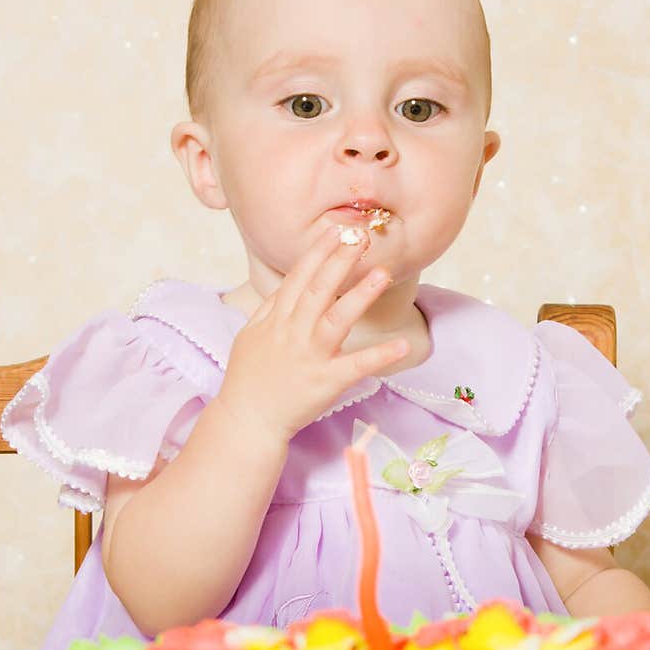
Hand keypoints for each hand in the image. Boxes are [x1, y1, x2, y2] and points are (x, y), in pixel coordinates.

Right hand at [217, 225, 409, 444]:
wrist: (246, 420)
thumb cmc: (248, 378)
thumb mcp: (251, 335)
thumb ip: (271, 309)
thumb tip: (288, 284)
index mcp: (276, 319)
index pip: (299, 277)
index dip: (319, 252)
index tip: (337, 230)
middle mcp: (293, 332)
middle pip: (318, 289)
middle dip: (341, 260)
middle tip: (363, 237)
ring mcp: (310, 356)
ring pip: (337, 319)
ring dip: (360, 295)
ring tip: (383, 273)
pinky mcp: (326, 382)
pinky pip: (356, 366)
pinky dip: (379, 356)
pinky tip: (402, 345)